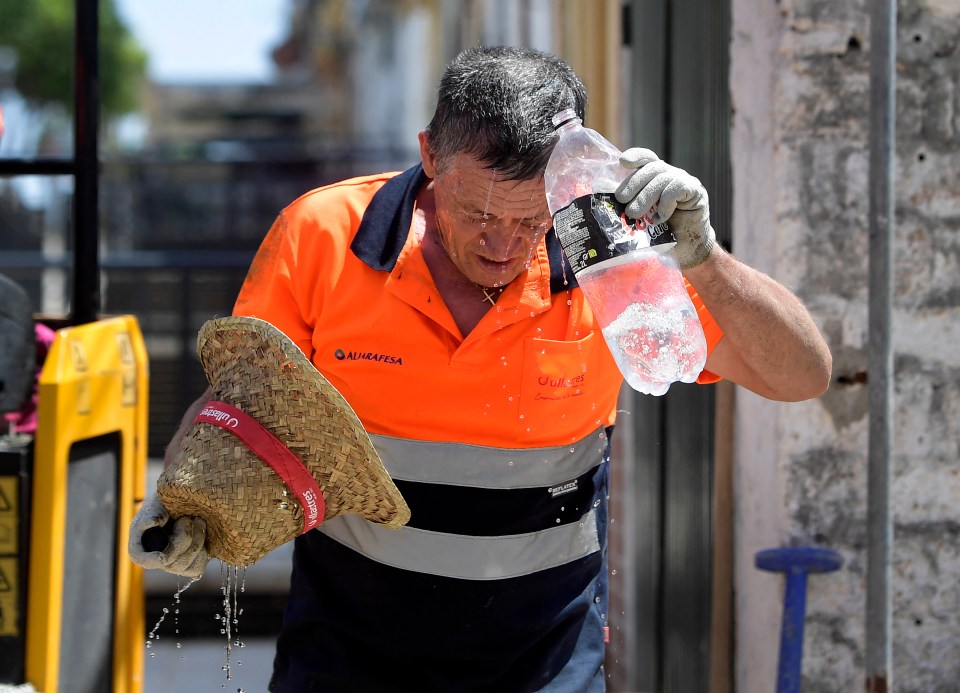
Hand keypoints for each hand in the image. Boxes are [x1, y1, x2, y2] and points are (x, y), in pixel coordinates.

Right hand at [128, 494, 209, 579]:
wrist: (185, 505)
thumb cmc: (165, 505)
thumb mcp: (156, 504)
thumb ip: (152, 512)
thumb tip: (153, 521)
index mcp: (141, 544)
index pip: (141, 559)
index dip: (151, 561)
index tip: (162, 558)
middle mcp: (156, 559)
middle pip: (169, 562)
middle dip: (183, 537)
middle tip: (187, 519)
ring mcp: (173, 565)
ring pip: (185, 565)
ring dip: (197, 540)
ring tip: (198, 521)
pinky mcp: (190, 565)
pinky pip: (197, 567)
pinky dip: (203, 551)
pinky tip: (203, 534)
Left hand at [615, 148, 716, 268]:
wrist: (685, 250)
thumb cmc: (661, 233)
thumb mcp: (640, 215)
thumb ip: (625, 200)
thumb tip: (601, 186)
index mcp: (657, 177)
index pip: (647, 158)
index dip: (636, 156)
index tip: (622, 162)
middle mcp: (672, 175)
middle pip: (652, 168)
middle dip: (634, 183)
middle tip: (621, 200)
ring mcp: (686, 182)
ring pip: (663, 179)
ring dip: (645, 197)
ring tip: (634, 214)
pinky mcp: (697, 193)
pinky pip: (677, 189)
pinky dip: (664, 204)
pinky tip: (659, 219)